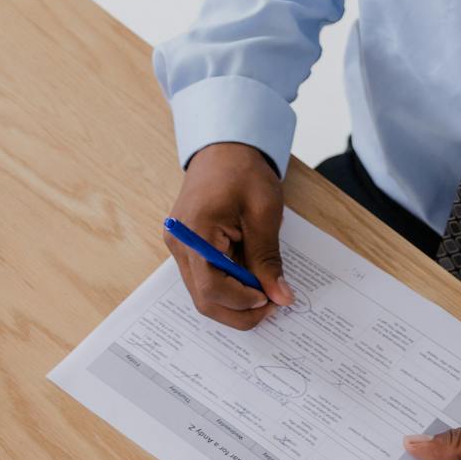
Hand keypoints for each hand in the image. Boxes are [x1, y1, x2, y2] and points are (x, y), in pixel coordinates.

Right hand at [165, 142, 294, 329]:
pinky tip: (251, 280)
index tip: (271, 299)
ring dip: (234, 302)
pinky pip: (205, 279)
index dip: (242, 301)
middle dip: (239, 311)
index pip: (211, 286)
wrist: (223, 148)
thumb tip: (280, 297)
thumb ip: (268, 259)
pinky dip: (228, 288)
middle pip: (203, 298)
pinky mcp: (187, 248)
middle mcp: (180, 244)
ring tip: (265, 291)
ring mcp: (180, 247)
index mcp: (195, 231)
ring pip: (203, 294)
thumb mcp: (264, 213)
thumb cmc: (243, 171)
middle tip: (272, 304)